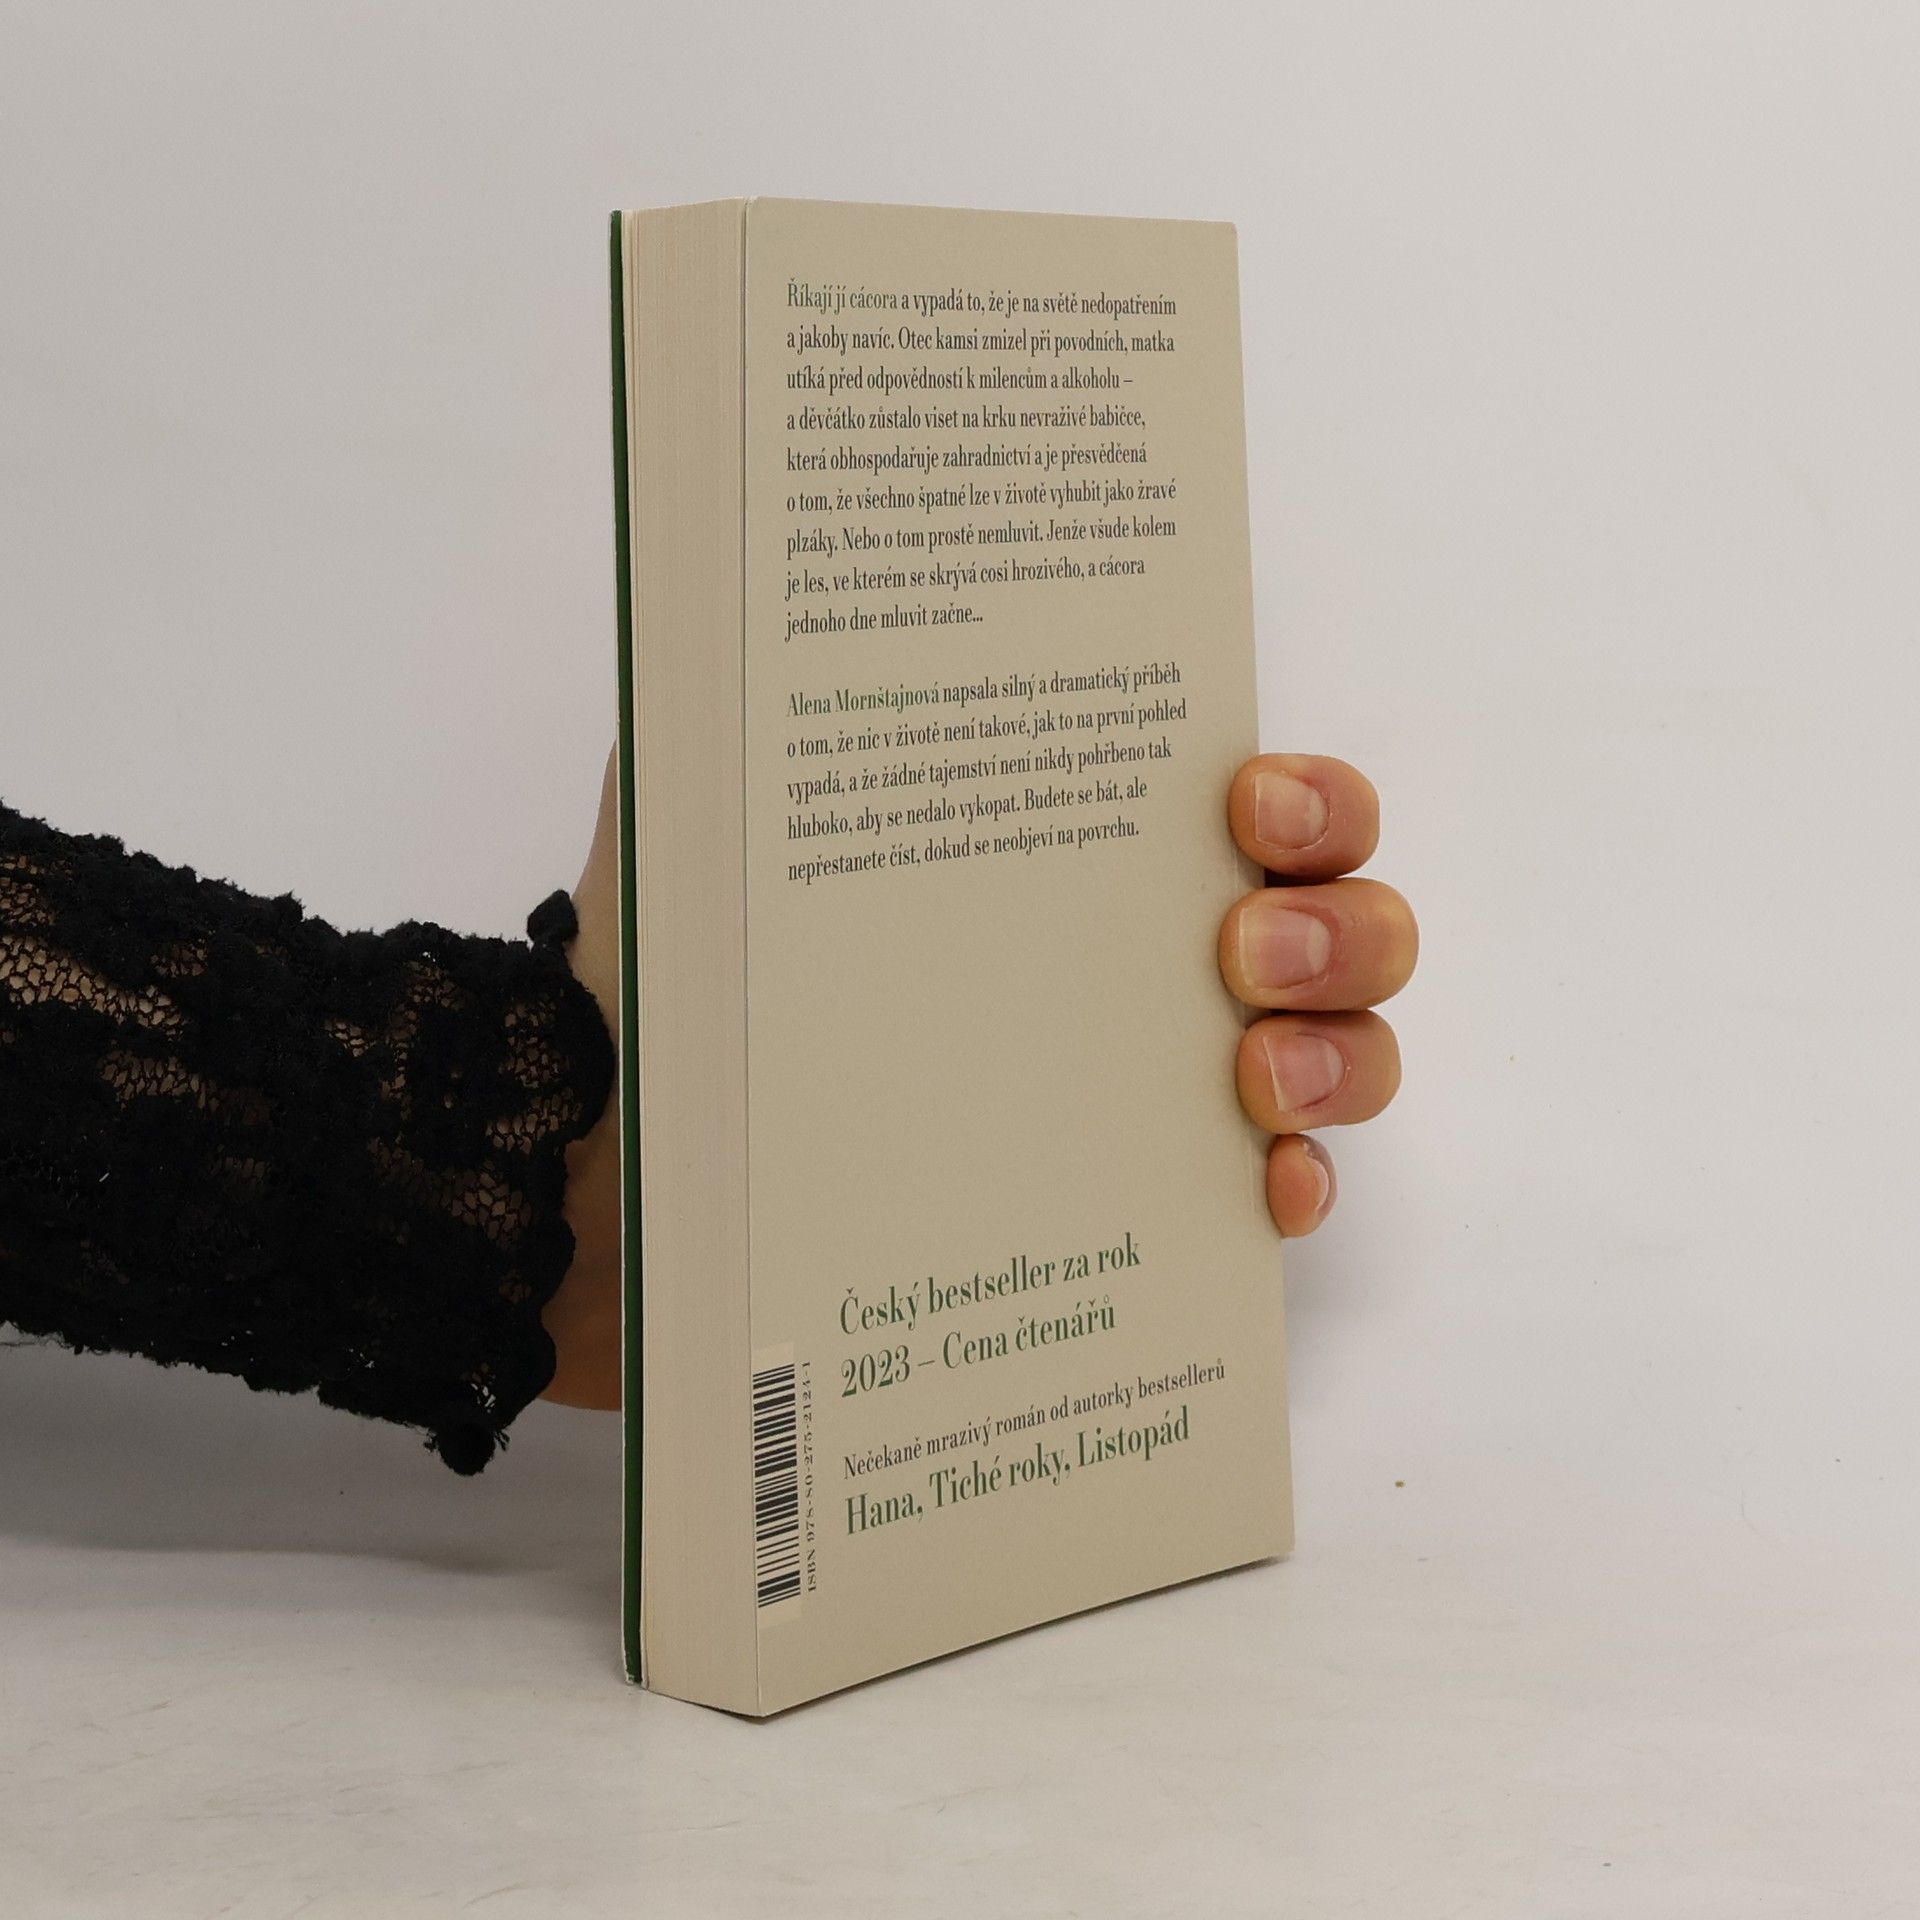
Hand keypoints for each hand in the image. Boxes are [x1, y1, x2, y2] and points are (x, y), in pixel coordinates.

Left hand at [541, 745, 1420, 1408]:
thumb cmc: (652, 977)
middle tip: (1239, 952)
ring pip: (1340, 1060)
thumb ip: (749, 678)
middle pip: (1338, 927)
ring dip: (1340, 1056)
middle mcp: (1133, 963)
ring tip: (1247, 1073)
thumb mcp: (698, 795)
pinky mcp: (1124, 1210)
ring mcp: (1143, 1091)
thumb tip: (770, 554)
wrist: (586, 1165)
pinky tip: (1263, 1191)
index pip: (1261, 805)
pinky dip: (1297, 1195)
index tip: (1246, 808)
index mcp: (1067, 850)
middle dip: (1337, 926)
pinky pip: (1270, 1203)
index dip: (1312, 802)